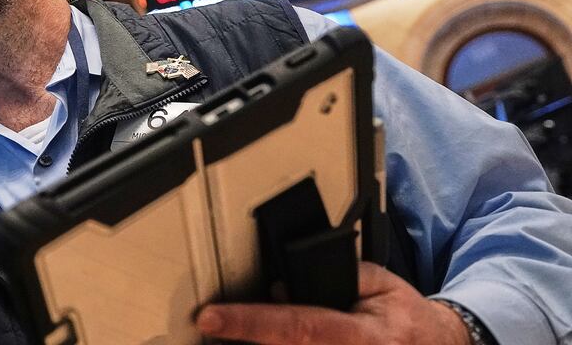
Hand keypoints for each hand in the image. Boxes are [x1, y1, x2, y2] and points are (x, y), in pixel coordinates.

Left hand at [195, 262, 469, 344]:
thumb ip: (337, 277)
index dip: (250, 323)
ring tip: (229, 328)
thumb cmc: (406, 318)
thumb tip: (282, 285)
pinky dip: (276, 342)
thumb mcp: (380, 283)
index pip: (295, 326)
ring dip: (255, 341)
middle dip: (242, 337)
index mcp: (362, 336)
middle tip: (209, 324)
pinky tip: (252, 334)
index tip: (211, 316)